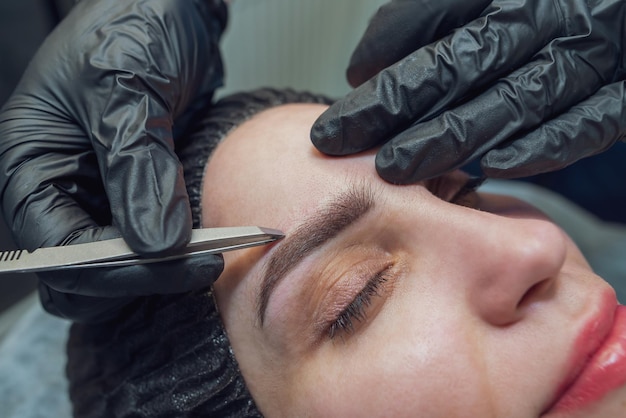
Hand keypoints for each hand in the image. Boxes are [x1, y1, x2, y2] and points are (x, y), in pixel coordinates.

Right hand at [0, 0, 226, 321]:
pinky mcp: (137, 189)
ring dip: (158, 272)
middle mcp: (60, 186)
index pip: (60, 251)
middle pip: (81, 271)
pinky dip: (174, 251)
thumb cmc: (130, 21)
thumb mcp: (126, 84)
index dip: (117, 269)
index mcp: (32, 163)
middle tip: (204, 264)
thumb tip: (158, 242)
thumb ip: (137, 165)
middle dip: (140, 277)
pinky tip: (207, 242)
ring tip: (210, 257)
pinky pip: (147, 240)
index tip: (183, 264)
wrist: (168, 4)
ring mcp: (99, 192)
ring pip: (115, 264)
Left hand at [311, 0, 625, 182]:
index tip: (349, 82)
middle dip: (394, 103)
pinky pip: (585, 125)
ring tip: (394, 166)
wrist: (622, 15)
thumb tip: (369, 64)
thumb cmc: (556, 11)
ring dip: (449, 137)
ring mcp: (594, 53)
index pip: (439, 10)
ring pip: (512, 101)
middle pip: (462, 62)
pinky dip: (540, 147)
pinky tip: (495, 166)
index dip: (386, 46)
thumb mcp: (492, 1)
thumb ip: (437, 18)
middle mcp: (555, 12)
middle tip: (339, 134)